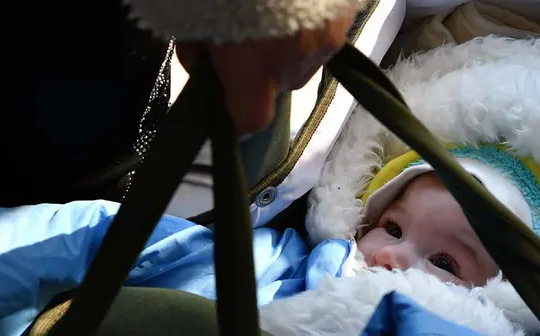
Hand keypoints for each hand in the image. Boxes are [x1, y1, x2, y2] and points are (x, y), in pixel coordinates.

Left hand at [176, 7, 357, 135]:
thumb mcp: (189, 11)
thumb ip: (197, 47)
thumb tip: (206, 64)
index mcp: (256, 62)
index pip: (249, 119)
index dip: (234, 118)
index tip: (221, 99)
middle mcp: (300, 55)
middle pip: (281, 85)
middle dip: (260, 69)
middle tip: (240, 31)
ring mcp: (333, 29)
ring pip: (307, 56)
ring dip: (288, 42)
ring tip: (273, 6)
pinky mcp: (350, 7)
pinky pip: (327, 27)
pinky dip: (310, 18)